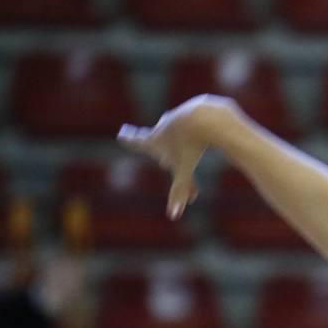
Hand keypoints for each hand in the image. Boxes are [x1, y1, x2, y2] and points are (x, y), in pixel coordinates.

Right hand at [117, 94, 237, 220]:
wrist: (205, 118)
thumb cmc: (191, 146)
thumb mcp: (184, 171)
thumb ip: (179, 191)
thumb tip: (173, 216)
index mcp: (156, 139)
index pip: (138, 141)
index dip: (130, 139)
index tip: (122, 134)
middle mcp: (163, 126)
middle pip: (155, 135)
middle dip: (148, 138)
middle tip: (133, 133)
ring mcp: (178, 116)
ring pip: (176, 129)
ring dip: (177, 136)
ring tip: (181, 138)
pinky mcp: (194, 111)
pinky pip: (194, 123)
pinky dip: (198, 130)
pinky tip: (205, 128)